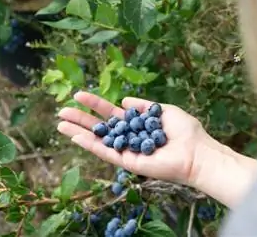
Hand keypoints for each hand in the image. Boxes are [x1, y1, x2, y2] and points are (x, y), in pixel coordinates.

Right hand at [57, 91, 219, 185]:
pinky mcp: (128, 163)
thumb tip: (123, 101)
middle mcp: (129, 137)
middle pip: (100, 127)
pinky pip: (106, 153)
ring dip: (78, 132)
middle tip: (61, 110)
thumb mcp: (162, 110)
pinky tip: (76, 136)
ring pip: (98, 140)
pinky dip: (91, 145)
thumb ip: (142, 105)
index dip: (95, 104)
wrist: (196, 153)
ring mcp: (127, 151)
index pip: (111, 113)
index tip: (79, 94)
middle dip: (81, 118)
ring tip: (60, 124)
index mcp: (137, 124)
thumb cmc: (185, 131)